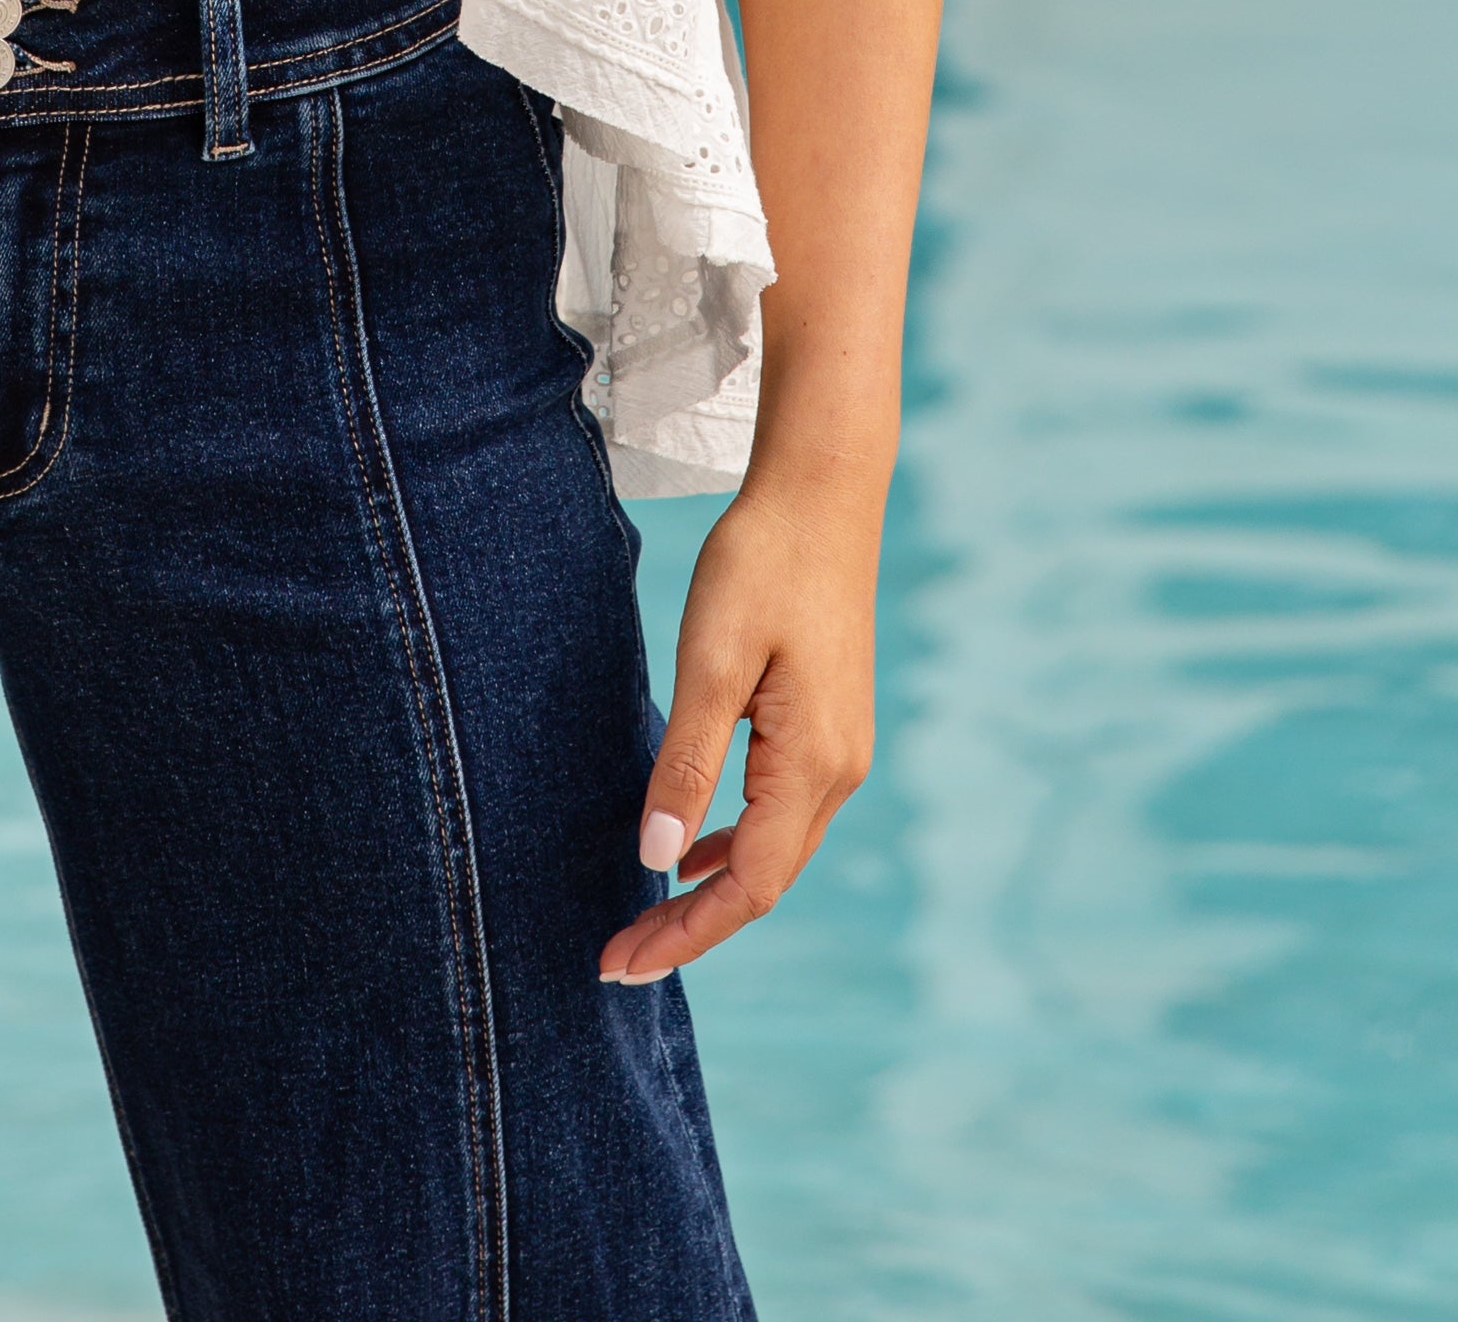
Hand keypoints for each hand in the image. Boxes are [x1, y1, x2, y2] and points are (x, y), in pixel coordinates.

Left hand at [596, 468, 881, 985]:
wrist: (822, 493)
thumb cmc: (761, 563)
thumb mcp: (711, 660)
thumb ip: (687, 761)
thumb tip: (657, 856)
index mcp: (812, 764)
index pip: (747, 885)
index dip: (685, 932)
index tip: (619, 964)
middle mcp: (838, 772)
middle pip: (763, 882)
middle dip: (691, 926)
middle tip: (617, 960)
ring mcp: (840, 751)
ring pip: (773, 851)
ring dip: (711, 891)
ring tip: (645, 919)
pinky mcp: (828, 727)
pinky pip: (779, 813)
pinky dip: (732, 844)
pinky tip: (691, 847)